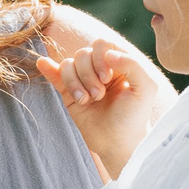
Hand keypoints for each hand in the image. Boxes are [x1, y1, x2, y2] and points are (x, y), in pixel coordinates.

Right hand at [37, 30, 168, 178]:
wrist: (118, 144)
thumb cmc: (135, 117)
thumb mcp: (146, 88)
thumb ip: (133, 65)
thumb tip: (107, 53)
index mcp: (118, 63)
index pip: (102, 45)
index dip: (100, 58)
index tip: (108, 79)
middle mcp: (99, 69)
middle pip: (82, 54)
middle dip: (88, 74)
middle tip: (99, 96)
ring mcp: (83, 81)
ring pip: (68, 65)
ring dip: (75, 83)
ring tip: (87, 100)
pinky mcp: (69, 94)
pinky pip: (56, 75)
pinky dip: (49, 69)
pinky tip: (42, 63)